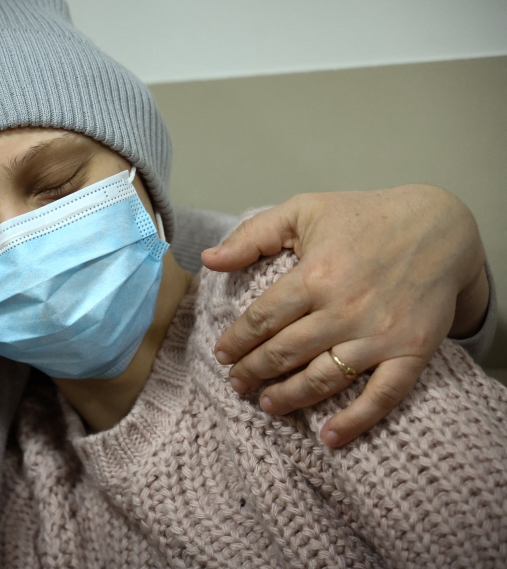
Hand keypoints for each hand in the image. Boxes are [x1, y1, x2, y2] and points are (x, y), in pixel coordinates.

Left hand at [202, 185, 488, 447]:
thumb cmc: (364, 216)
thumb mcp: (304, 210)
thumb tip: (208, 260)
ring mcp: (379, 334)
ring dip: (289, 397)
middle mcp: (344, 309)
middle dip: (254, 372)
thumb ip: (252, 236)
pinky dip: (355, 420)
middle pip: (285, 353)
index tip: (222, 354)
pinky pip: (381, 395)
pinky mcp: (411, 351)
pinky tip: (328, 436)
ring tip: (266, 404)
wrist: (439, 225)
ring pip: (323, 378)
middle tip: (236, 383)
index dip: (237, 341)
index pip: (262, 320)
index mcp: (315, 275)